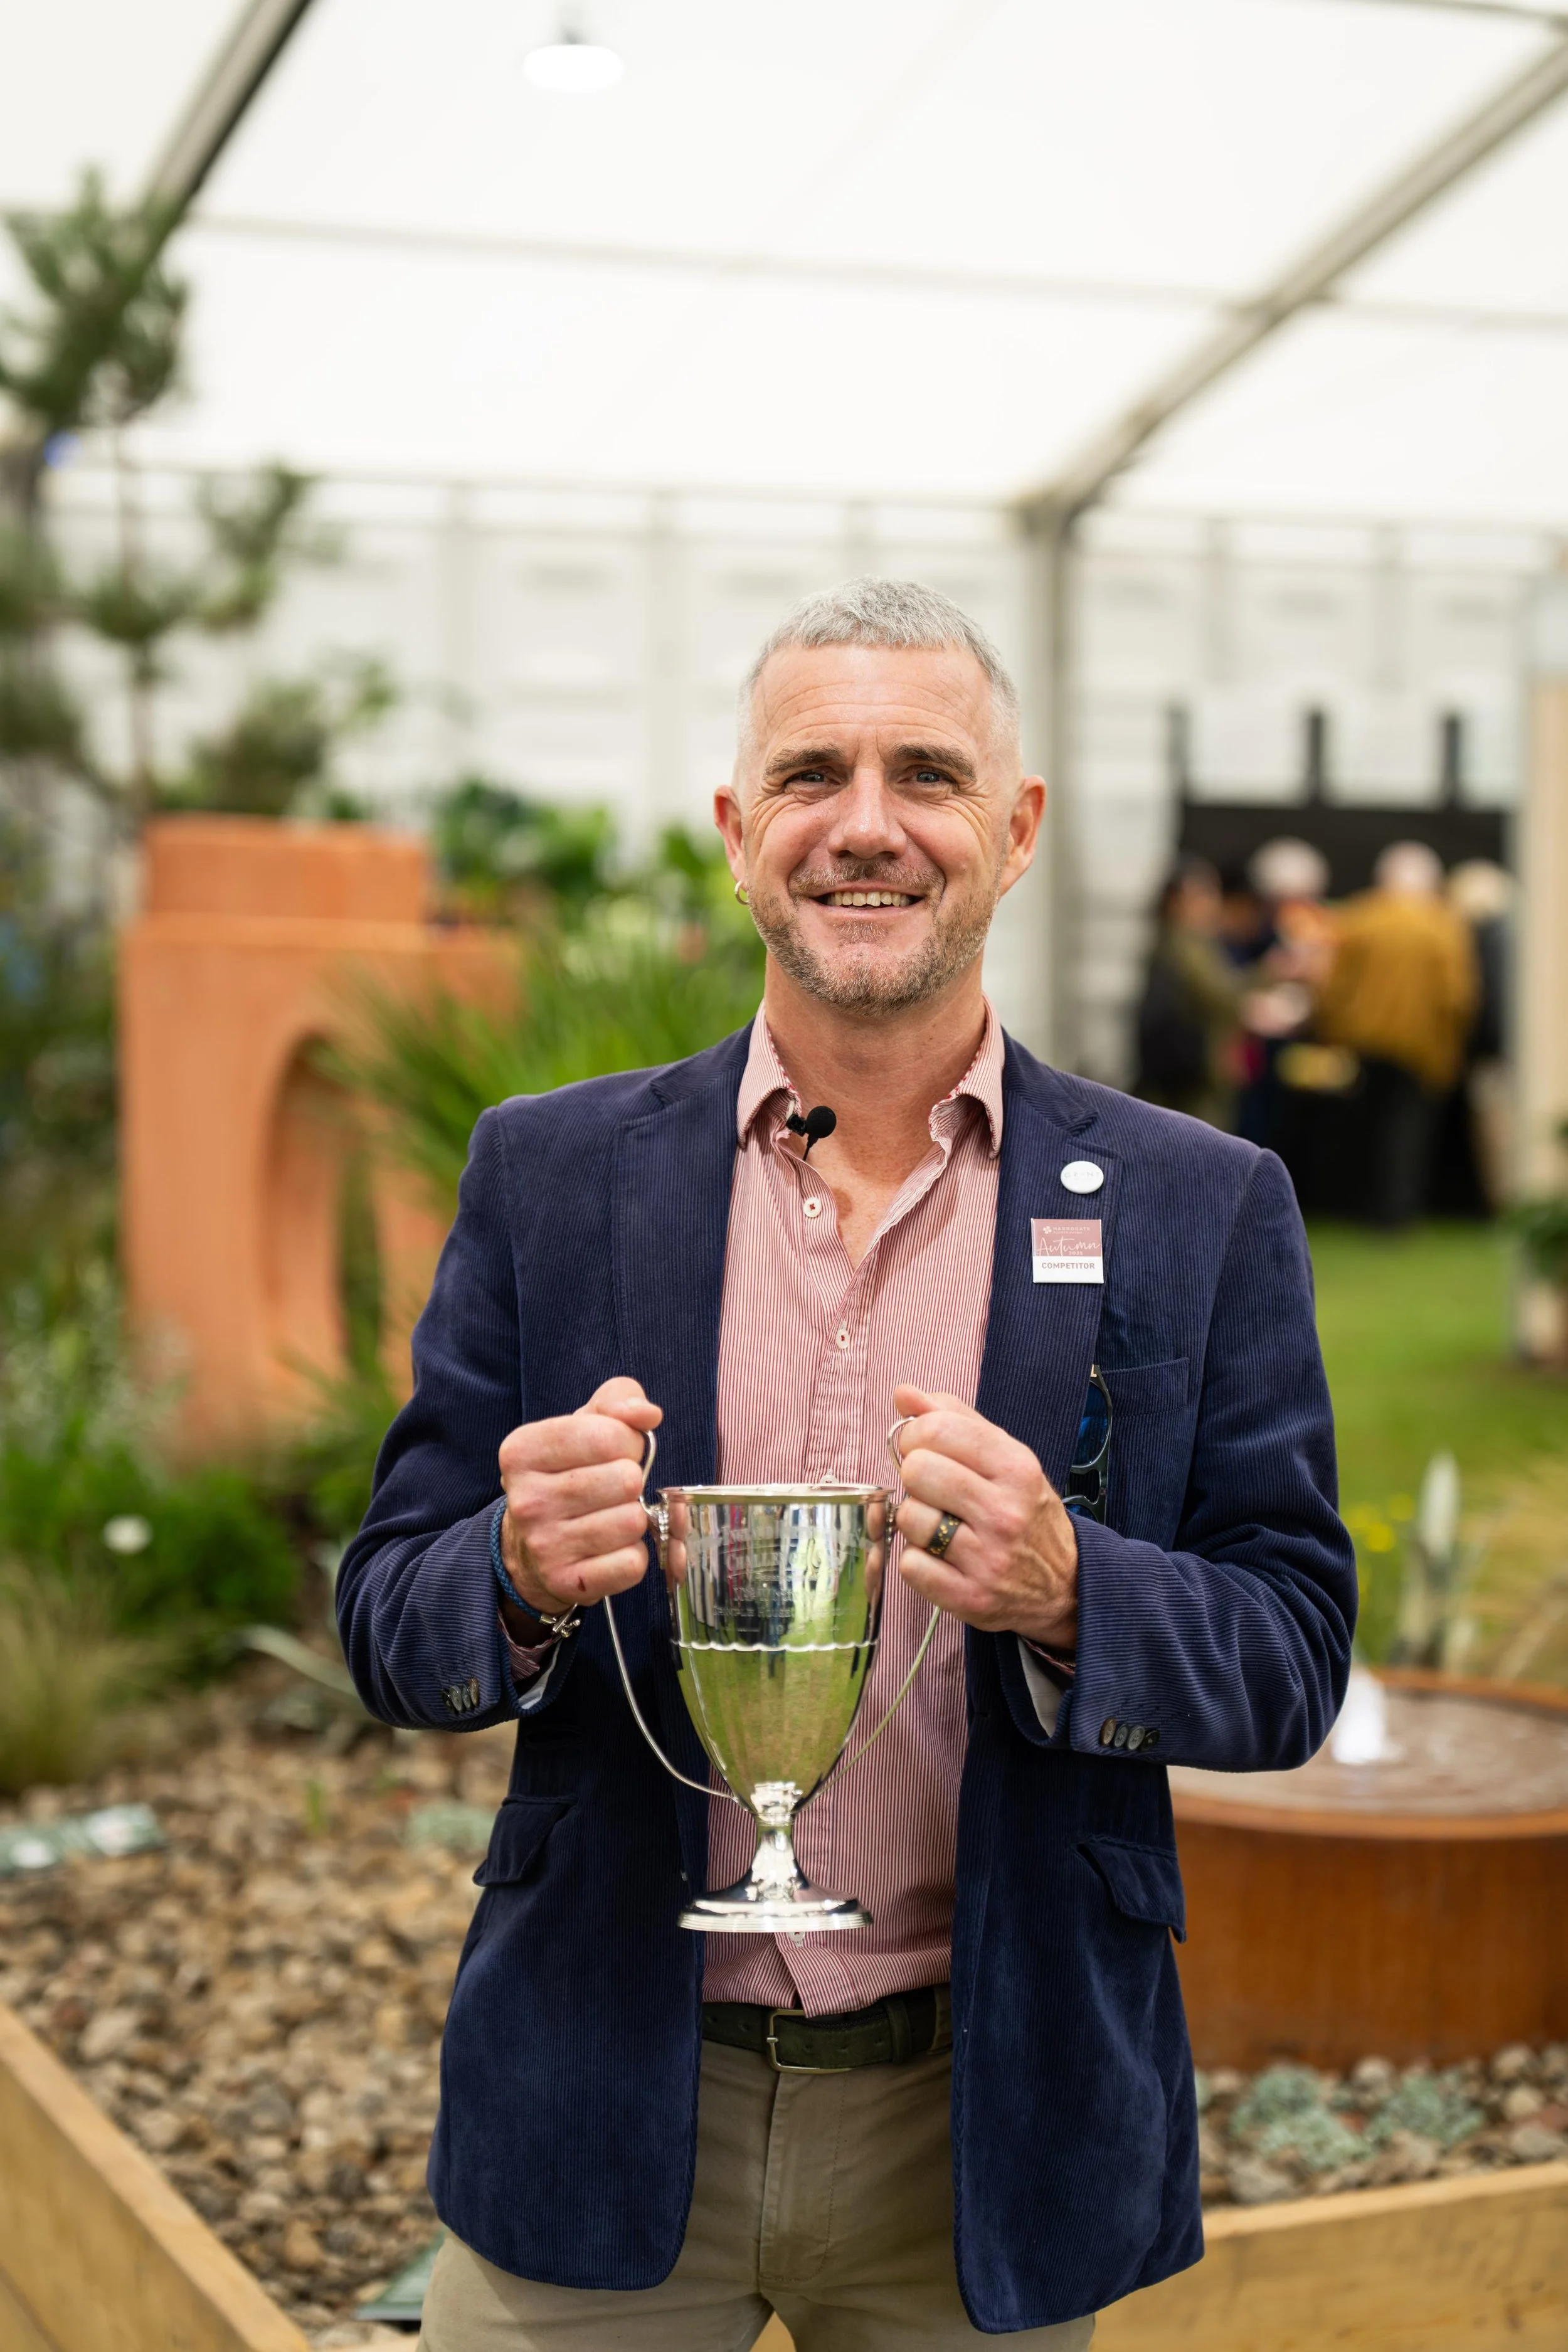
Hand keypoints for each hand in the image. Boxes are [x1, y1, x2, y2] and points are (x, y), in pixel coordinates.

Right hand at [497, 1377, 659, 1623]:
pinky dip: (633, 1555)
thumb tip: (647, 1413)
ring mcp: (543, 1546)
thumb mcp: (583, 1425)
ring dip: (633, 1518)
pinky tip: (610, 1548)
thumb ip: (618, 1401)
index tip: (614, 1452)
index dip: (628, 1441)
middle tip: (612, 1488)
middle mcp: (526, 1500)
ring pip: (632, 1521)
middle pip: (625, 1479)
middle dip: (631, 1480)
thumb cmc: (567, 1474)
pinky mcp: (565, 1583)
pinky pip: (632, 1564)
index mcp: (522, 1452)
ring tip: (609, 1517)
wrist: (530, 1547)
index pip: (608, 1435)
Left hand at [891, 1384, 1077, 1647]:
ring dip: (916, 1521)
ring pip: (910, 1517)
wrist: (1067, 1584)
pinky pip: (910, 1565)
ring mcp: (989, 1559)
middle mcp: (1005, 1512)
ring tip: (941, 1526)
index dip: (915, 1436)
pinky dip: (917, 1561)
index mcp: (1016, 1467)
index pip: (937, 1429)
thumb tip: (904, 1393)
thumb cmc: (1025, 1512)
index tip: (925, 1449)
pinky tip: (941, 1558)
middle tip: (934, 1490)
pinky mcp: (971, 1598)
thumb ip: (955, 1419)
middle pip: (917, 1471)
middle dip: (916, 1477)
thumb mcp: (1005, 1457)